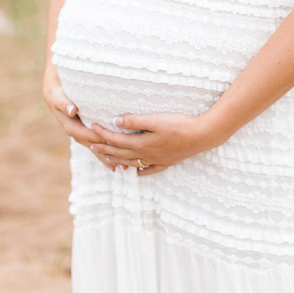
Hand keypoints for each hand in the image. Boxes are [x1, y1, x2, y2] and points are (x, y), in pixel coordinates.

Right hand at [42, 67, 116, 170]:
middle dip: (108, 154)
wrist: (55, 96)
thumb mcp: (59, 98)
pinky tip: (116, 163)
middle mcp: (77, 134)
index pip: (88, 135)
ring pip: (96, 149)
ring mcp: (81, 136)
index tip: (113, 143)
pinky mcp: (86, 134)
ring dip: (108, 158)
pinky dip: (106, 154)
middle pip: (94, 146)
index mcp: (71, 127)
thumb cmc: (58, 95)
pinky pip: (96, 146)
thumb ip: (65, 104)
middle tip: (122, 162)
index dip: (100, 139)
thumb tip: (72, 110)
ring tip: (122, 168)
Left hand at [89, 113, 218, 176]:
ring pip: (132, 163)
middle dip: (105, 149)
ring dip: (118, 160)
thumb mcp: (155, 119)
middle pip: (121, 153)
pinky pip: (150, 169)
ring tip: (108, 159)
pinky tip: (138, 172)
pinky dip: (141, 171)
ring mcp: (157, 160)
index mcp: (141, 143)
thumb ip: (135, 121)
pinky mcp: (167, 162)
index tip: (92, 127)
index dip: (103, 133)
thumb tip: (116, 121)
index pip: (116, 139)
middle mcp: (146, 155)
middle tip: (92, 146)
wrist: (201, 136)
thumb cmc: (179, 125)